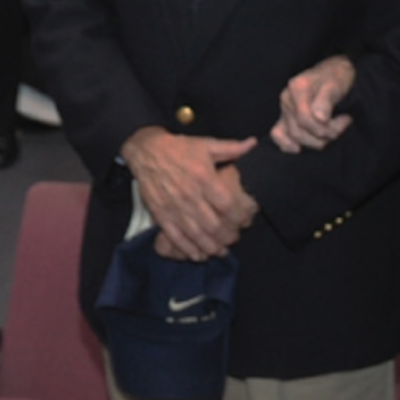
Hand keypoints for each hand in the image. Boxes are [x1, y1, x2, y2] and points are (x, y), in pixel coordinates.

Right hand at [124, 127, 260, 260]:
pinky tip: (199, 255)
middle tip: (235, 238)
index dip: (240, 217)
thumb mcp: (206, 144)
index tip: (246, 221)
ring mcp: (174, 208)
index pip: (228, 205)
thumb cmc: (179, 148)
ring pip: (197, 235)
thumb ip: (231, 148)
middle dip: (228, 236)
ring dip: (211, 247)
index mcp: (204, 178)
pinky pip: (176, 237)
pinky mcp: (161, 215)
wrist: (146, 151)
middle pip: (214, 225)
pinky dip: (188, 249)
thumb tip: (253, 144)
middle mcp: (190, 196)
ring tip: (221, 251)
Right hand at [270, 54, 355, 152]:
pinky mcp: (285, 118)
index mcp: (297, 88)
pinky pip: (277, 135)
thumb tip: (320, 118)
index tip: (345, 120)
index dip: (324, 128)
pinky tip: (299, 148)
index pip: (305, 119)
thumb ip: (326, 100)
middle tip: (342, 125)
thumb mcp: (336, 84)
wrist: (335, 71)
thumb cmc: (336, 77)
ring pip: (295, 136)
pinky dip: (287, 144)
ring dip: (317, 140)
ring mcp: (284, 109)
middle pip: (299, 131)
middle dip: (324, 135)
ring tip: (334, 130)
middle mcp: (287, 99)